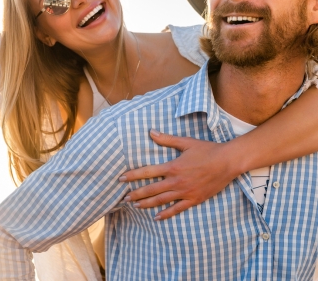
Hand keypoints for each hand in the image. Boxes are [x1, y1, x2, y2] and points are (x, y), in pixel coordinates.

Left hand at [120, 130, 239, 219]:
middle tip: (124, 198)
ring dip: (146, 204)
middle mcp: (177, 181)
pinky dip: (166, 214)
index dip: (133, 176)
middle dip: (136, 194)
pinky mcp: (194, 199)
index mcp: (173, 166)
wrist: (228, 162)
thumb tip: (151, 131)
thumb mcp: (186, 142)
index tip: (121, 178)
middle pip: (151, 189)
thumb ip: (166, 139)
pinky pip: (177, 209)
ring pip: (161, 200)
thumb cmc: (207, 150)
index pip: (147, 172)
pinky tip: (156, 217)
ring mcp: (185, 192)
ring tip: (135, 206)